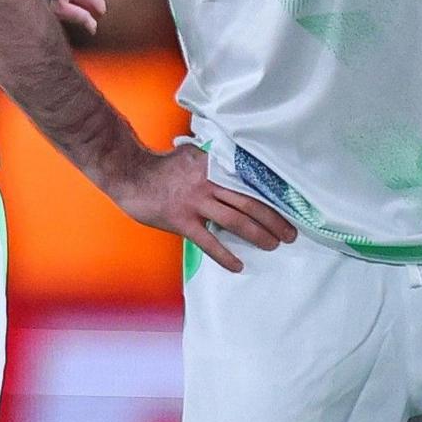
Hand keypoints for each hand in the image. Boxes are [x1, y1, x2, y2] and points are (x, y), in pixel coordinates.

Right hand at [119, 143, 296, 272]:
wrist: (130, 173)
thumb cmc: (162, 167)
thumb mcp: (194, 156)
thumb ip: (215, 164)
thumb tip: (234, 169)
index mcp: (216, 166)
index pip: (251, 183)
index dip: (272, 198)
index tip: (290, 208)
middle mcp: (210, 183)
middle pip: (250, 203)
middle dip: (274, 220)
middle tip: (290, 234)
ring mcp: (196, 202)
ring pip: (236, 221)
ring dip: (258, 235)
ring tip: (273, 246)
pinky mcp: (182, 220)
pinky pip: (209, 241)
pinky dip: (225, 255)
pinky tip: (238, 266)